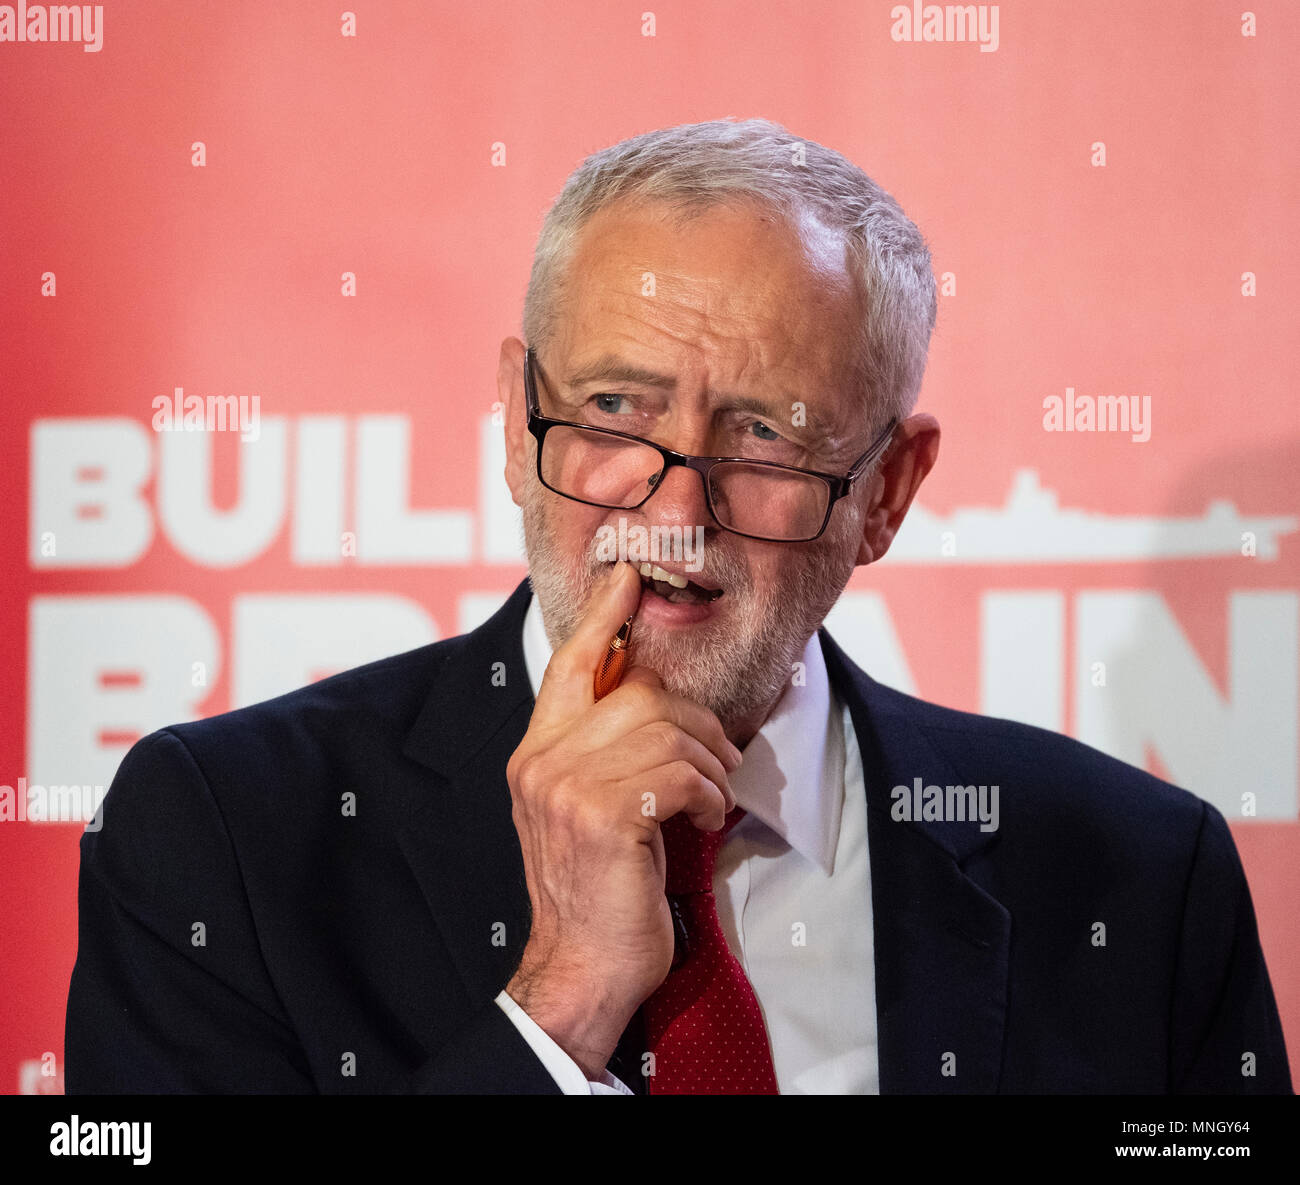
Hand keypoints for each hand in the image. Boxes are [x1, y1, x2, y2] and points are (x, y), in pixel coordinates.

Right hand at [505, 560, 742, 1079]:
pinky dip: (710, 796)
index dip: (603, 616)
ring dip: (710, 766)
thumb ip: (600, 752)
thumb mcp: (585, 809)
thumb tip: (649, 700)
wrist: (582, 967)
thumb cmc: (597, 888)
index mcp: (536, 752)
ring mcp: (568, 788)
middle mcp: (543, 761)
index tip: (627, 576)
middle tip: (721, 760)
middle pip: (641, 694)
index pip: (571, 664)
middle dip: (697, 722)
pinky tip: (704, 822)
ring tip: (712, 799)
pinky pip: (681, 774)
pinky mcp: (604, 817)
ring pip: (667, 731)